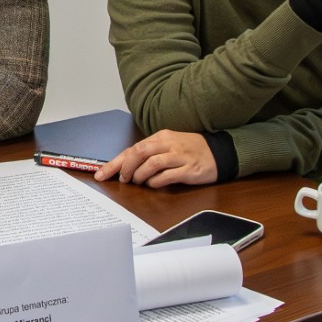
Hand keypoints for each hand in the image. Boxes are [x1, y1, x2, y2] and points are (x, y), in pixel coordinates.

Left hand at [93, 129, 216, 187]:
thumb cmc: (190, 150)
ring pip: (151, 163)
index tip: (102, 173)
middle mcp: (169, 144)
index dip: (115, 162)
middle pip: (139, 152)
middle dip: (126, 168)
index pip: (133, 148)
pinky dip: (156, 182)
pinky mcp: (189, 169)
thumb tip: (126, 166)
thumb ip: (149, 153)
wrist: (220, 152)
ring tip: (139, 181)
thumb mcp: (169, 145)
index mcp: (161, 137)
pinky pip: (167, 175)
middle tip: (123, 179)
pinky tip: (154, 184)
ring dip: (140, 175)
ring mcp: (180, 156)